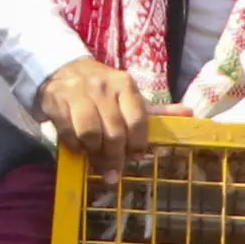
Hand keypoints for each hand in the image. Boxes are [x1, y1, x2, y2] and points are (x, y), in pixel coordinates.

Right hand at [36, 58, 150, 178]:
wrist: (62, 70)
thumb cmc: (101, 89)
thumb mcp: (127, 94)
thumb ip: (154, 109)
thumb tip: (188, 114)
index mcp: (125, 85)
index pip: (137, 120)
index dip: (137, 144)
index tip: (135, 157)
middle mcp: (103, 87)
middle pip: (114, 132)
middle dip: (114, 157)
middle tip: (112, 173)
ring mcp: (78, 93)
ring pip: (90, 134)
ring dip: (93, 152)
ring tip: (94, 157)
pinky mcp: (56, 101)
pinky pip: (68, 133)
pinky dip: (74, 146)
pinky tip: (78, 146)